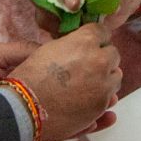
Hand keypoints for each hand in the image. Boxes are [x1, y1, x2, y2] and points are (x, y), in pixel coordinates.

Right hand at [7, 23, 122, 140]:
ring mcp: (104, 85)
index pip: (102, 31)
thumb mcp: (49, 49)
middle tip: (86, 65)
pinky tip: (88, 97)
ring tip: (87, 84)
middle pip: (113, 54)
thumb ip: (72, 44)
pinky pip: (110, 96)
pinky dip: (102, 95)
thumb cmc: (31, 76)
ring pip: (115, 76)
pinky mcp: (102, 105)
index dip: (95, 38)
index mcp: (86, 41)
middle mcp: (100, 61)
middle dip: (102, 58)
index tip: (90, 43)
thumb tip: (83, 45)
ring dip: (105, 77)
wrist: (25, 108)